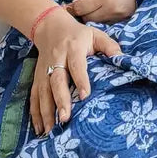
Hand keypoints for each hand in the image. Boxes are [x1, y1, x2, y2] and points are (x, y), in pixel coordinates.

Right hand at [29, 7, 121, 135]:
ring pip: (43, 91)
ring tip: (51, 130)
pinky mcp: (37, 78)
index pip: (77, 65)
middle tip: (66, 118)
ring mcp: (44, 70)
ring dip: (46, 111)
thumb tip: (122, 59)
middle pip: (57, 81)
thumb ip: (109, 46)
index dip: (81, 80)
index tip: (85, 95)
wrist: (50, 27)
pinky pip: (34, 96)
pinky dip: (35, 112)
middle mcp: (56, 60)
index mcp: (73, 48)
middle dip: (60, 100)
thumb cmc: (78, 34)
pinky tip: (40, 128)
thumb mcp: (95, 34)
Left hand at [67, 0, 137, 24]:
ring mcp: (117, 17)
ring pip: (96, 22)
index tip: (68, 7)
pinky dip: (102, 20)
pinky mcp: (122, 22)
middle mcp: (110, 9)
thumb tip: (75, 3)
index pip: (82, 7)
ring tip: (92, 11)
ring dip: (91, 18)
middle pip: (87, 17)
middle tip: (81, 9)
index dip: (73, 8)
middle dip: (82, 14)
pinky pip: (106, 24)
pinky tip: (103, 14)